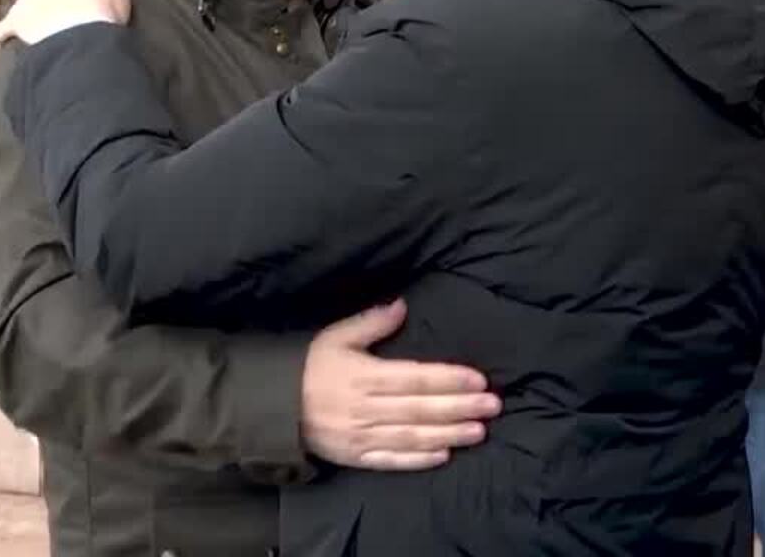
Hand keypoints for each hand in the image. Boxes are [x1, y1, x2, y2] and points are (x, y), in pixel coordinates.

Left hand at [0, 0, 129, 50]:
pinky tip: (3, 43)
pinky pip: (2, 29)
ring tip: (35, 27)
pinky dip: (2, 35)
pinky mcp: (14, 23)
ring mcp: (26, 3)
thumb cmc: (101, 12)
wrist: (80, 37)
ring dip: (26, 12)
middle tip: (57, 14)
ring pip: (21, 3)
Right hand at [301, 299, 500, 470]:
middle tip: (493, 405)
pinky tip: (444, 455)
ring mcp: (360, 436)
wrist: (272, 405)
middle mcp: (365, 408)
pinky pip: (391, 460)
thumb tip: (402, 305)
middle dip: (459, 407)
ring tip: (479, 431)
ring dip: (448, 434)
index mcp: (363, 376)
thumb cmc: (308, 365)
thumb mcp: (335, 336)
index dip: (448, 379)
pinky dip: (418, 459)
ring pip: (412, 436)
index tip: (478, 379)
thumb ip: (370, 323)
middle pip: (420, 409)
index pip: (414, 378)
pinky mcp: (355, 457)